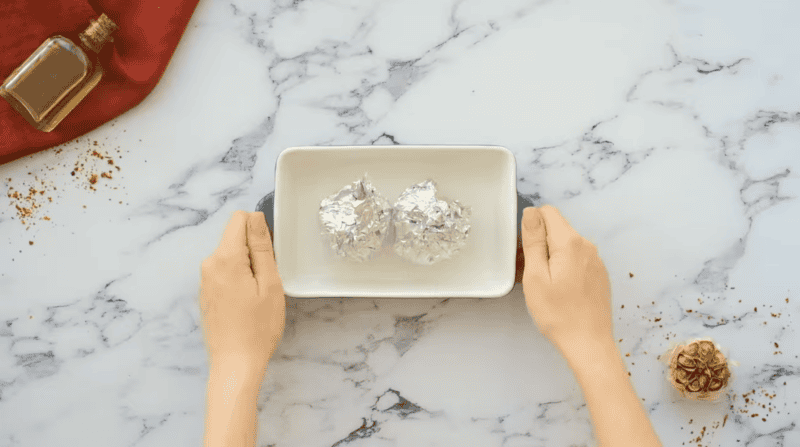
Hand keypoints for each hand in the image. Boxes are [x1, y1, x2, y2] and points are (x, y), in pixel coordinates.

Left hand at [199, 211, 285, 371]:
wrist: (235, 363)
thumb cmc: (258, 326)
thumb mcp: (269, 283)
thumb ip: (261, 247)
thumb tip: (255, 217)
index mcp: (225, 258)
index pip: (239, 219)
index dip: (259, 230)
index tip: (269, 256)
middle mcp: (209, 264)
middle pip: (234, 238)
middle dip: (254, 251)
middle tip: (267, 281)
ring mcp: (204, 280)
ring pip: (230, 256)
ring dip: (247, 267)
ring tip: (258, 295)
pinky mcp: (205, 293)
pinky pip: (224, 272)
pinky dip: (238, 279)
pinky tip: (247, 303)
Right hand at [519, 205, 613, 352]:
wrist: (589, 343)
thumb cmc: (558, 313)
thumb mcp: (536, 276)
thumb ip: (534, 240)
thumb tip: (531, 212)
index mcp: (570, 243)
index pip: (548, 212)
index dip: (532, 227)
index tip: (526, 252)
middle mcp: (588, 246)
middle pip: (557, 229)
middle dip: (541, 243)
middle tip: (532, 273)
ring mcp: (596, 260)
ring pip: (567, 245)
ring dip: (552, 257)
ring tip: (545, 285)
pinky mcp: (599, 274)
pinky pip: (577, 259)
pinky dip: (565, 267)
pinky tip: (560, 291)